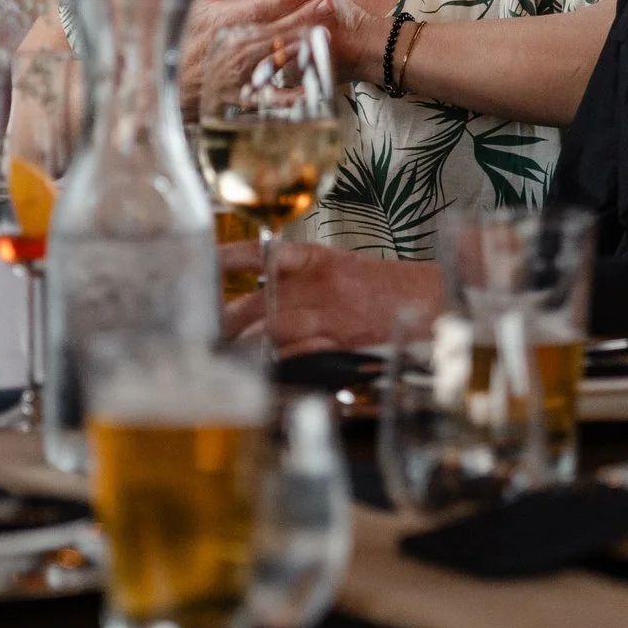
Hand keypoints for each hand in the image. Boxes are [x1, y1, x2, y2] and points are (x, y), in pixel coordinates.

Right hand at [177, 0, 333, 119]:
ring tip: (326, 36)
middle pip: (281, 29)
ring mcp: (242, 73)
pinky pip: (273, 96)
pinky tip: (311, 88)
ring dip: (305, 46)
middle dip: (306, 16)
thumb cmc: (175, 40)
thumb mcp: (187, 7)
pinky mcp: (243, 96)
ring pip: (281, 58)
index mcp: (227, 21)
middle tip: (327, 5)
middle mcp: (239, 46)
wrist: (161, 81)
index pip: (266, 5)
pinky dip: (293, 93)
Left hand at [221, 240, 441, 354]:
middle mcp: (318, 285)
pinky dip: (278, 365)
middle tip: (198, 332)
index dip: (225, 260)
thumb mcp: (337, 267)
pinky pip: (300, 356)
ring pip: (273, 331)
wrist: (430, 301)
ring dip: (243, 347)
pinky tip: (258, 372)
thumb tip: (251, 288)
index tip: (200, 267)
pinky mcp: (341, 345)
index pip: (258, 255)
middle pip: (257, 302)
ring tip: (217, 357)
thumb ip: (295, 277)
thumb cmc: (380, 287)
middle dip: (224, 320)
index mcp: (314, 260)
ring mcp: (330, 317)